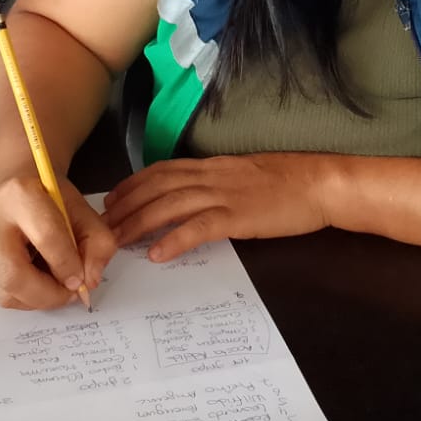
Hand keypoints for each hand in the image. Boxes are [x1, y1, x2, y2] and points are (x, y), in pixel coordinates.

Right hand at [0, 175, 116, 309]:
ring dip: (37, 299)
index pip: (45, 237)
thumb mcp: (83, 211)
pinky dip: (24, 297)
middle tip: (70, 294)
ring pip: (4, 292)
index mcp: (20, 194)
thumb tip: (89, 281)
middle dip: (48, 295)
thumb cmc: (50, 198)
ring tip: (55, 285)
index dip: (68, 265)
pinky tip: (37, 279)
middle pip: (13, 274)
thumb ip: (98, 243)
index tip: (82, 280)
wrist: (18, 187)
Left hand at [102, 153, 332, 262]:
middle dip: (125, 207)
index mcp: (212, 167)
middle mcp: (211, 176)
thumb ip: (216, 183)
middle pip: (156, 187)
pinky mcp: (238, 217)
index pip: (161, 171)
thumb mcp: (243, 176)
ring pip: (169, 205)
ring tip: (116, 242)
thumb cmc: (287, 182)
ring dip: (138, 223)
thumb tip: (191, 197)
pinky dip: (175, 239)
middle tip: (100, 227)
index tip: (110, 200)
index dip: (132, 185)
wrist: (319, 184)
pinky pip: (199, 227)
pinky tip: (157, 254)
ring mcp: (224, 195)